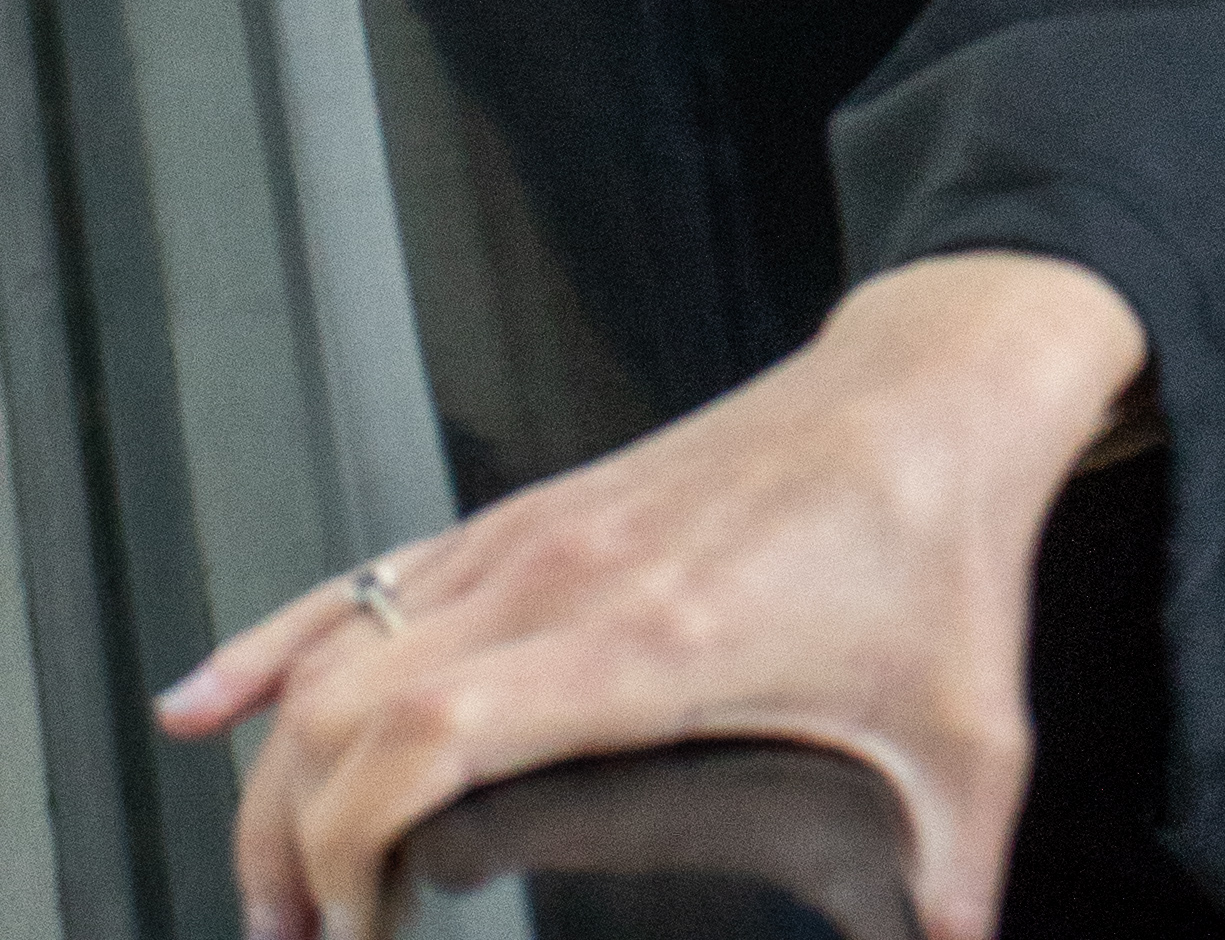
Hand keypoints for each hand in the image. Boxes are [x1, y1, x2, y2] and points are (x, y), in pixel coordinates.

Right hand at [157, 252, 1146, 939]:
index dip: (352, 850)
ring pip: (340, 645)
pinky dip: (275, 643)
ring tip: (274, 889)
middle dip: (292, 846)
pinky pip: (371, 575)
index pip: (427, 733)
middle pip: (348, 707)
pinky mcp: (538, 510)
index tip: (356, 937)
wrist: (940, 386)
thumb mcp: (969, 745)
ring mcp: (539, 534)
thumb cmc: (943, 553)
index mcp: (650, 642)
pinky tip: (208, 705)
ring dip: (279, 773)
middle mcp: (568, 577)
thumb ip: (957, 890)